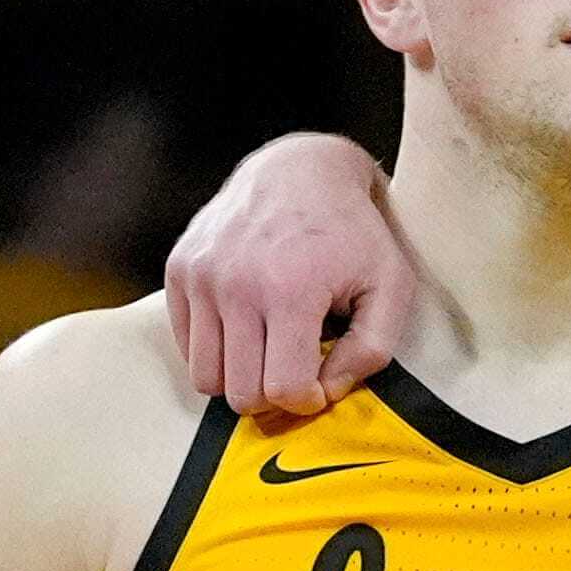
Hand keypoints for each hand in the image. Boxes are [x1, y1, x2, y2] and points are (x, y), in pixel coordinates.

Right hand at [165, 132, 416, 415]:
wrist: (300, 169)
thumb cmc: (353, 232)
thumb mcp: (391, 287)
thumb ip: (371, 350)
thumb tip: (327, 391)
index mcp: (289, 292)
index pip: (283, 390)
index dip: (307, 401)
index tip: (320, 385)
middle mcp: (235, 285)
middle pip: (239, 394)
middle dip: (271, 397)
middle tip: (294, 369)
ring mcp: (201, 276)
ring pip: (205, 377)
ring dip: (239, 377)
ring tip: (269, 350)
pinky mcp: (180, 269)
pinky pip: (186, 346)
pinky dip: (215, 350)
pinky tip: (246, 326)